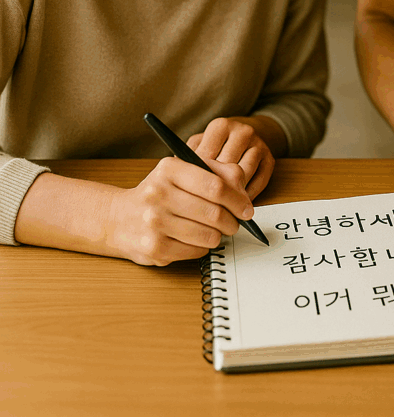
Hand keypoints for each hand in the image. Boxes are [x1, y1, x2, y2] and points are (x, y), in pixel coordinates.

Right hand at [109, 154, 253, 265]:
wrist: (119, 218)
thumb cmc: (158, 193)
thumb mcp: (182, 171)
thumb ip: (215, 171)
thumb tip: (243, 189)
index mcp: (169, 169)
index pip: (216, 185)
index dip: (238, 199)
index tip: (246, 208)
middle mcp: (158, 194)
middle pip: (214, 212)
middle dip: (232, 221)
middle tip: (234, 223)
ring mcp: (154, 223)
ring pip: (208, 235)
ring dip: (219, 236)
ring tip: (215, 231)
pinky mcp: (154, 248)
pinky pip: (196, 251)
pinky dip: (203, 247)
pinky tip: (195, 239)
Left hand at [187, 117, 274, 200]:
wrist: (246, 135)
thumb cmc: (217, 145)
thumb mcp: (201, 144)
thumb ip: (189, 157)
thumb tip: (176, 179)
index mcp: (220, 126)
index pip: (207, 156)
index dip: (197, 177)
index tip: (189, 193)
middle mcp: (242, 132)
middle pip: (226, 166)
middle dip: (214, 188)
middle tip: (203, 204)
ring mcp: (259, 144)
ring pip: (244, 175)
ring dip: (232, 193)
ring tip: (219, 206)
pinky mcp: (270, 159)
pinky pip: (259, 182)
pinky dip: (247, 195)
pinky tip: (236, 203)